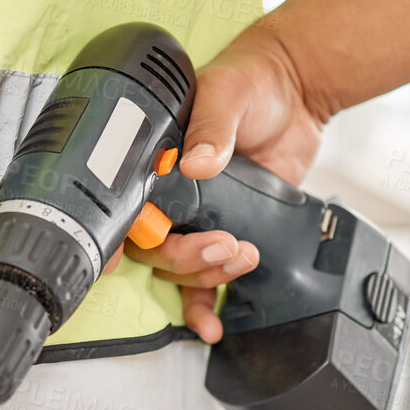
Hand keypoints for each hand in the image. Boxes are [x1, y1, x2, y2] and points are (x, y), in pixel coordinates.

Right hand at [111, 21, 323, 342]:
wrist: (296, 94)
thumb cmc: (249, 83)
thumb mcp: (225, 93)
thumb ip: (212, 126)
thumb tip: (199, 161)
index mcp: (151, 161)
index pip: (121, 207)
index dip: (113, 236)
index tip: (115, 258)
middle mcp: (167, 195)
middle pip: (150, 248)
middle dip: (182, 257)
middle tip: (219, 244)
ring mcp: (195, 218)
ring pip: (177, 270)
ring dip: (204, 276)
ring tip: (240, 255)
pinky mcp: (225, 232)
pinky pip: (204, 281)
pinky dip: (205, 307)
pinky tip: (212, 326)